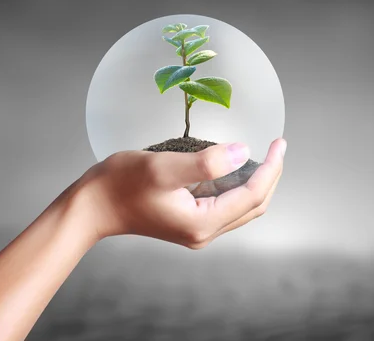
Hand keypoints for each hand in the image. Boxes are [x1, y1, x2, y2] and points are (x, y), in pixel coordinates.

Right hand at [74, 138, 286, 248]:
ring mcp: (197, 228)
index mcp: (203, 223)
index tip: (279, 142)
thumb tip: (243, 152)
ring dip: (256, 180)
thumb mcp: (164, 168)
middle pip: (253, 205)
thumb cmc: (122, 183)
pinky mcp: (189, 220)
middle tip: (277, 146)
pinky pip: (225, 203)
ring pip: (241, 206)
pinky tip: (236, 165)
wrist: (93, 205)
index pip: (252, 195)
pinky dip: (237, 184)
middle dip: (269, 175)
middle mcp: (204, 231)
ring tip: (265, 154)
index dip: (270, 168)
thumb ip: (206, 163)